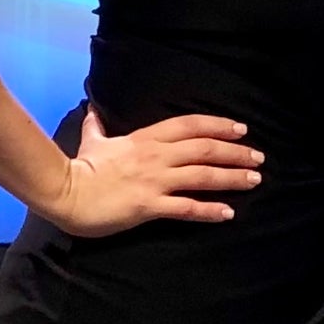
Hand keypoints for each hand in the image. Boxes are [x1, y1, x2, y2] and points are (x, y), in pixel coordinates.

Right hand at [44, 106, 261, 237]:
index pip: (190, 125)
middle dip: (235, 152)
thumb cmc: (80, 168)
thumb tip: (93, 109)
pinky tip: (228, 213)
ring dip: (231, 178)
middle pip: (204, 149)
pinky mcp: (149, 205)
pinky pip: (186, 208)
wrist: (66, 193)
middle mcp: (156, 156)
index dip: (218, 126)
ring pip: (202, 175)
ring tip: (254, 181)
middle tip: (258, 158)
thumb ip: (97, 126)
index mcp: (145, 138)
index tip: (240, 130)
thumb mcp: (92, 141)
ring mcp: (154, 181)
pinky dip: (209, 210)